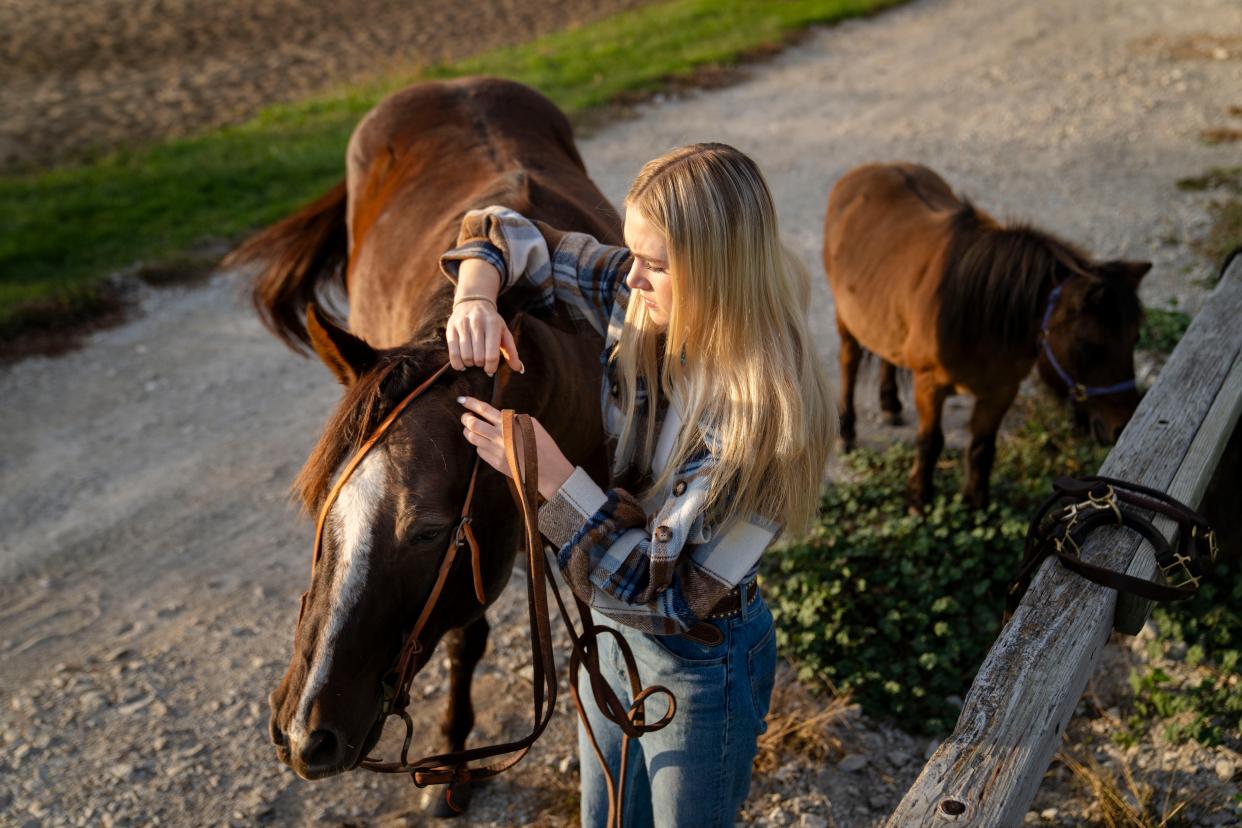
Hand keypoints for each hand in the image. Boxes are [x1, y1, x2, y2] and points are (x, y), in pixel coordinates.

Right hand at [447, 260, 523, 374]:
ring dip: (470, 364)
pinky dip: (458, 364)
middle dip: (481, 365)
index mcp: (493, 324)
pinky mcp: (451, 329)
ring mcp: (462, 325)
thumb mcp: (504, 333)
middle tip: (482, 362)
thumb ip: (512, 351)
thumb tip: (519, 369)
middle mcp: (477, 323)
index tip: (490, 369)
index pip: (491, 355)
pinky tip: (463, 364)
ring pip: (466, 357)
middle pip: (478, 358)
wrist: (473, 303)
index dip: (491, 368)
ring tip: (473, 360)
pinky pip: (453, 353)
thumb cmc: (492, 322)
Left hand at [458, 397, 573, 499]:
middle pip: (472, 423)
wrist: (547, 469)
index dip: (471, 403)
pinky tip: (486, 443)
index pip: (484, 410)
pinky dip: (480, 444)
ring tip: (471, 428)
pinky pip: (480, 450)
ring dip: (468, 431)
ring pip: (471, 437)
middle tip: (466, 416)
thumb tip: (499, 416)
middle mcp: (499, 437)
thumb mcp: (531, 424)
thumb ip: (513, 418)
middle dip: (466, 418)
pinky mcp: (494, 462)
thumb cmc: (543, 444)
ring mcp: (495, 451)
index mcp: (508, 424)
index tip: (462, 400)